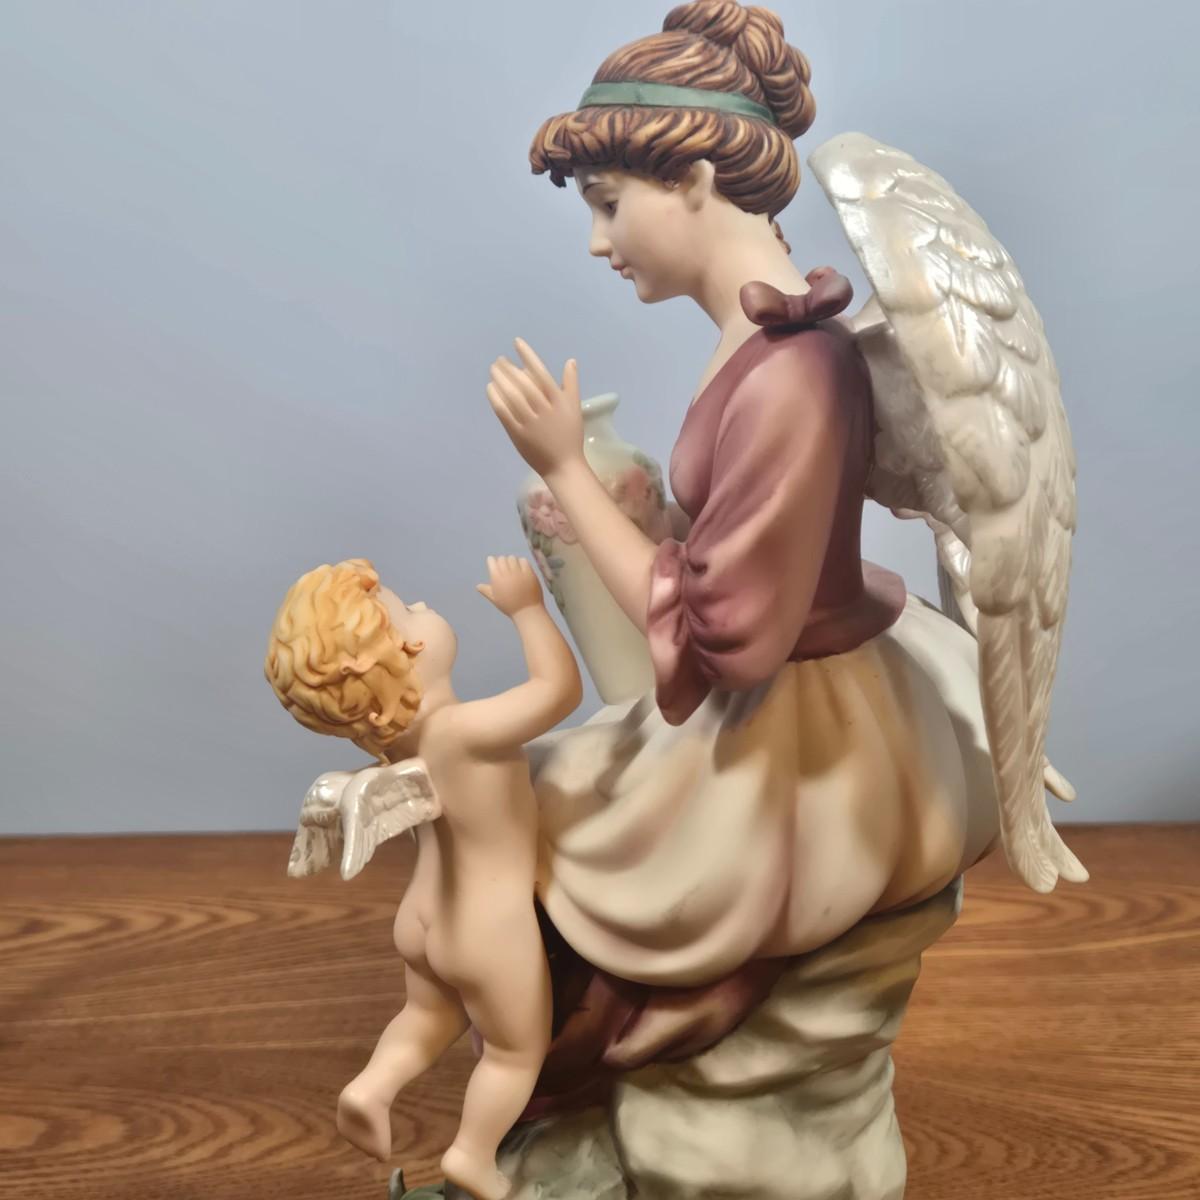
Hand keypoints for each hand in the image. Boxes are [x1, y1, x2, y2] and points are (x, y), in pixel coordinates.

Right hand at [475, 555, 543, 616]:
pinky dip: (521, 562)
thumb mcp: (495, 599)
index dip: (493, 562)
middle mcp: (506, 574)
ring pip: (512, 558)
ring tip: (513, 568)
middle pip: (502, 558)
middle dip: (502, 561)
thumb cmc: (509, 607)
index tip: (495, 565)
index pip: (492, 561)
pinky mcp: (529, 573)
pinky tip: (521, 569)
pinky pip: (523, 561)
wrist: (527, 611)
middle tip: (505, 568)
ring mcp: (518, 573)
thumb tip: (478, 586)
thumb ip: (486, 590)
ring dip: (512, 561)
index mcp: (496, 579)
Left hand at [487, 338, 583, 478]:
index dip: (528, 355)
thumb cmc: (570, 436)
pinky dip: (496, 399)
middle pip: (523, 383)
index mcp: (558, 401)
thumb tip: (571, 361)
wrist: (563, 465)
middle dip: (509, 368)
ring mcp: (530, 422)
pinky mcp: (518, 434)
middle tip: (499, 359)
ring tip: (493, 369)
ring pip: (512, 396)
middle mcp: (543, 409)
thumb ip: (571, 383)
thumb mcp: (574, 407)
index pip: (541, 372)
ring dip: (500, 380)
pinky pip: (504, 413)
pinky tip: (490, 388)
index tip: (517, 343)